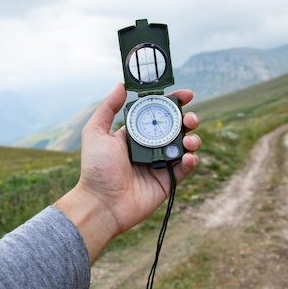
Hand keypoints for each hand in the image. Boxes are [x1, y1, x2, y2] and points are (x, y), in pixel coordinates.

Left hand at [54, 83, 200, 262]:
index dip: (174, 102)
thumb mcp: (95, 132)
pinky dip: (192, 159)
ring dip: (192, 138)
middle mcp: (150, 146)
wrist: (102, 203)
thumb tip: (121, 85)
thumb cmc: (96, 169)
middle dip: (188, 119)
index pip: (158, 112)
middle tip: (189, 119)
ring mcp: (160, 164)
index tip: (187, 94)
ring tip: (188, 140)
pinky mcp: (168, 181)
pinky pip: (185, 168)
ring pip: (185, 146)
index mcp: (135, 133)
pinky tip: (188, 156)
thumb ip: (108, 108)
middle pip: (176, 127)